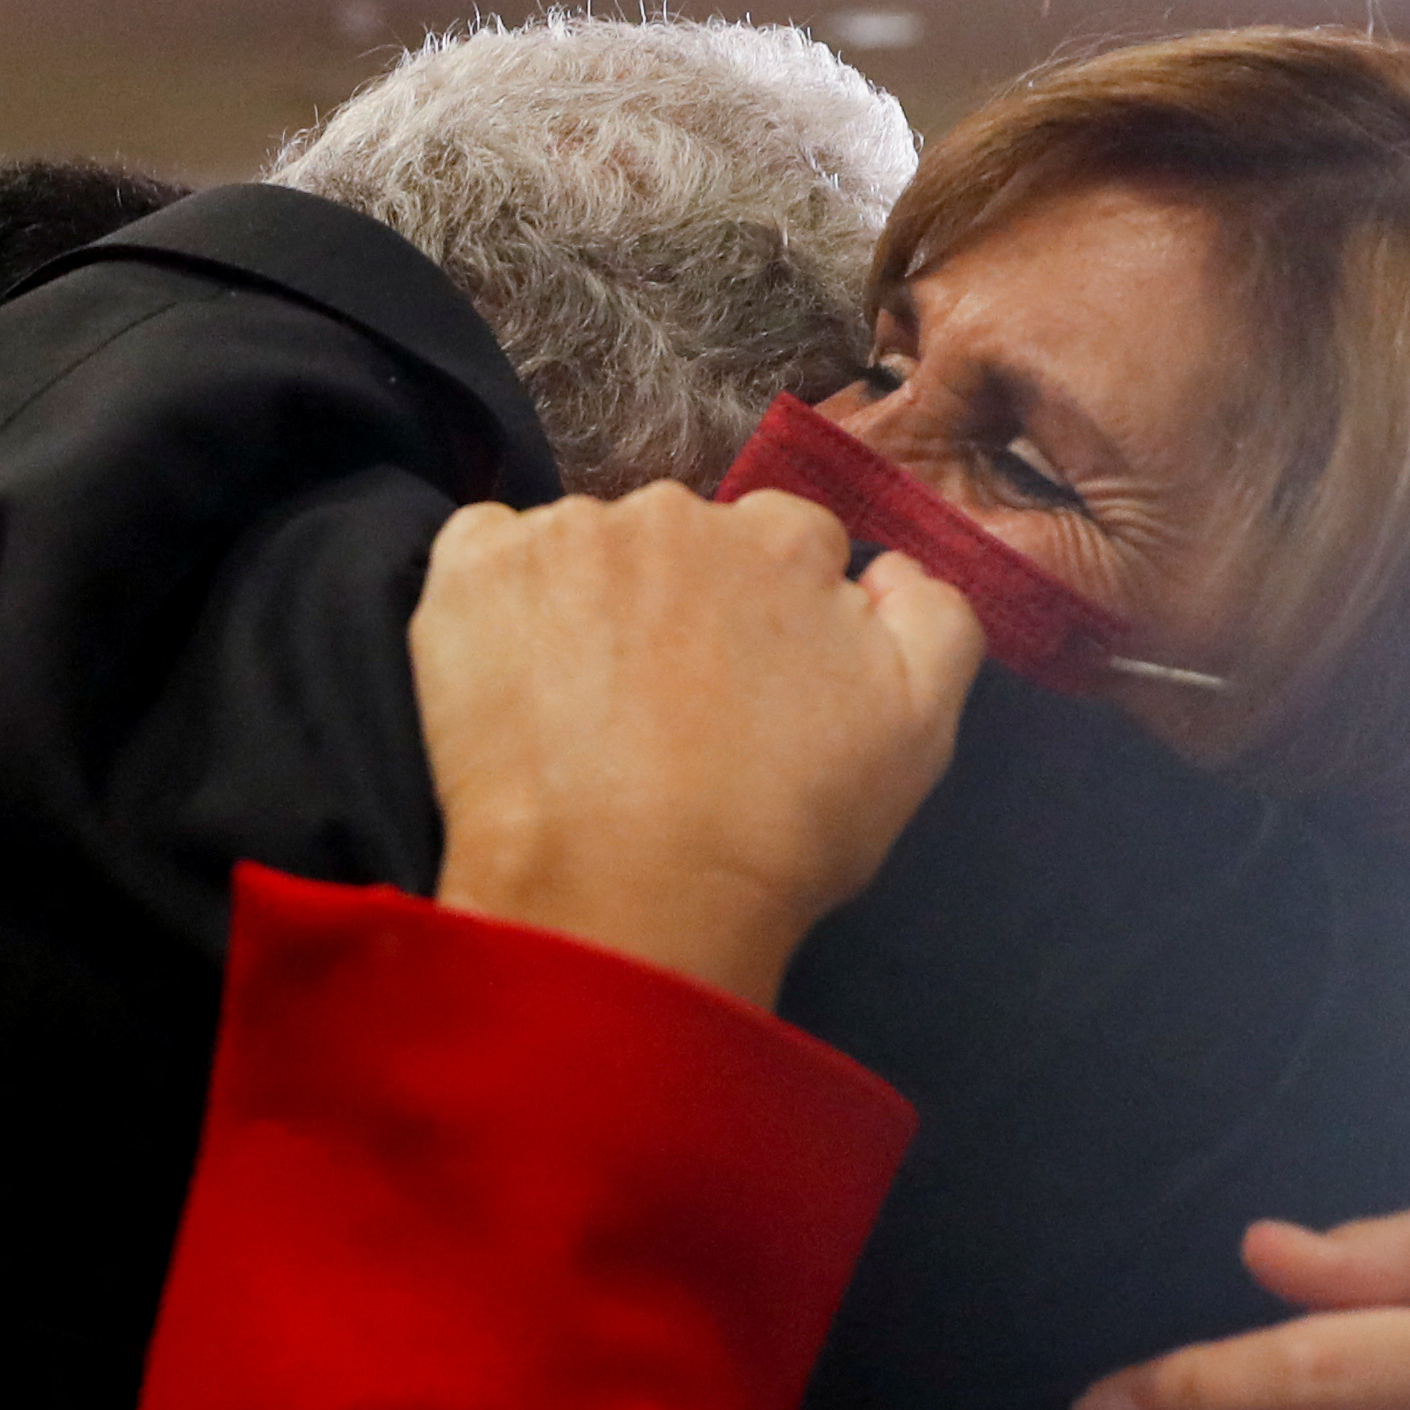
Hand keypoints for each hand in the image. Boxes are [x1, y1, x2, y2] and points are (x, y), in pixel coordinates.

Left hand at [413, 484, 982, 1007]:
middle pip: (682, 539)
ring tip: (584, 712)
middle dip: (676, 602)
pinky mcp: (474, 571)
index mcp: (785, 541)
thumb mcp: (917, 732)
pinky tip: (513, 680)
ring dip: (587, 603)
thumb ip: (936, 619)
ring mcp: (568, 536)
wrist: (625, 897)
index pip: (786, 541)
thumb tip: (889, 567)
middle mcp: (678, 513)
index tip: (743, 688)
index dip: (768, 616)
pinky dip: (495, 601)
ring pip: (584, 548)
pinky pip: (483, 552)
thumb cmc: (777, 834)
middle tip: (662, 713)